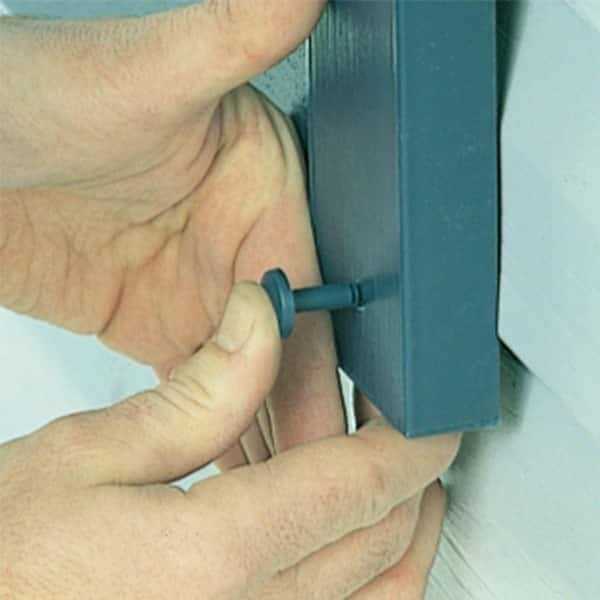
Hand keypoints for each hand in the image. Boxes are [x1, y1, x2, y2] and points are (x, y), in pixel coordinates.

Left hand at [0, 1, 343, 451]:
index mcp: (264, 187)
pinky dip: (217, 433)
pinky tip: (232, 474)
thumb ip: (230, 34)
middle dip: (307, 419)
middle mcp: (243, 244)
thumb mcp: (138, 73)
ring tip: (285, 499)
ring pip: (250, 379)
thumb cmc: (31, 96)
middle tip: (321, 486)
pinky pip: (201, 392)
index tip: (344, 430)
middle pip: (289, 350)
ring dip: (266, 435)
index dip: (327, 368)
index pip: (314, 297)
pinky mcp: (159, 325)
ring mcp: (201, 291)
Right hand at [0, 284, 458, 598]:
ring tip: (397, 478)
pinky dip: (371, 579)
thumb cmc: (6, 554)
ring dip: (407, 532)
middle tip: (412, 430)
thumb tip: (261, 317)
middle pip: (383, 542)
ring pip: (383, 598)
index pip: (359, 486)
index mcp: (214, 558)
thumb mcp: (91, 452)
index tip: (434, 413)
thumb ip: (201, 390)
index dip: (413, 440)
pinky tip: (347, 539)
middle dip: (417, 479)